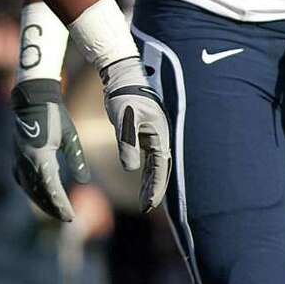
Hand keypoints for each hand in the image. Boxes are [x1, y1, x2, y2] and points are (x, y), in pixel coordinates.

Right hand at [11, 79, 89, 222]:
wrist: (32, 99)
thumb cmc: (54, 115)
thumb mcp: (70, 136)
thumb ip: (77, 159)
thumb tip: (84, 181)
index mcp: (40, 156)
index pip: (52, 189)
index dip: (62, 205)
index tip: (72, 216)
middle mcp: (26, 161)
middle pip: (39, 193)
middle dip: (53, 207)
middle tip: (66, 218)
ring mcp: (18, 159)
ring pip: (29, 189)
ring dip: (42, 202)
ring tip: (55, 211)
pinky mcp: (16, 157)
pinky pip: (22, 180)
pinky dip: (31, 190)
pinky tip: (38, 195)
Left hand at [100, 55, 170, 213]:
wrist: (123, 75)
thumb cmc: (123, 95)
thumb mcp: (124, 119)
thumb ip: (128, 143)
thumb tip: (131, 168)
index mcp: (159, 134)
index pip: (160, 167)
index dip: (155, 187)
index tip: (148, 204)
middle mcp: (161, 136)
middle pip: (161, 169)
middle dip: (156, 189)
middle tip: (147, 208)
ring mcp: (155, 135)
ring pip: (157, 165)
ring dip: (152, 182)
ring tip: (145, 202)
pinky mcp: (147, 133)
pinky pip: (150, 157)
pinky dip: (148, 171)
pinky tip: (143, 182)